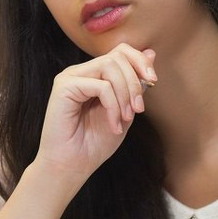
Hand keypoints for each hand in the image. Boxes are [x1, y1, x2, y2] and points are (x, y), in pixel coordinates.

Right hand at [35, 44, 156, 186]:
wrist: (72, 167)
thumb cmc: (94, 143)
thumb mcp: (125, 111)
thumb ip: (135, 84)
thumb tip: (151, 53)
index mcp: (93, 75)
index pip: (120, 51)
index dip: (140, 61)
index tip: (153, 81)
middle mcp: (80, 72)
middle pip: (117, 56)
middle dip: (134, 82)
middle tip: (138, 109)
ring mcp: (70, 78)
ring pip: (109, 66)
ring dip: (125, 94)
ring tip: (126, 118)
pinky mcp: (64, 87)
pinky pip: (101, 86)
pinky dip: (113, 106)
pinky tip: (114, 125)